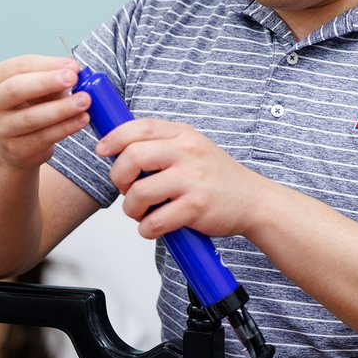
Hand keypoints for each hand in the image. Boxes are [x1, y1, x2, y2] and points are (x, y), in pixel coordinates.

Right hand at [0, 55, 90, 169]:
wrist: (15, 145)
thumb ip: (53, 77)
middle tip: (73, 78)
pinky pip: (44, 137)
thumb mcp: (37, 87)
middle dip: (47, 82)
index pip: (20, 66)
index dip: (48, 64)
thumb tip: (74, 69)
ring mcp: (0, 128)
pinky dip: (66, 128)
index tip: (73, 66)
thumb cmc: (30, 106)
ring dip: (62, 108)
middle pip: (17, 89)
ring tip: (85, 100)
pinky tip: (82, 119)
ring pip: (31, 117)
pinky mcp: (16, 149)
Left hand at [96, 119, 268, 239]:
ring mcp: (192, 180)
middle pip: (131, 157)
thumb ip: (163, 145)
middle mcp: (188, 153)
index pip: (139, 127)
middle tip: (126, 188)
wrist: (254, 202)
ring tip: (142, 213)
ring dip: (131, 208)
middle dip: (118, 177)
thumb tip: (120, 149)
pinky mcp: (195, 207)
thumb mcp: (194, 149)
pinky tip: (155, 227)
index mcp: (184, 135)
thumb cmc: (218, 179)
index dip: (114, 138)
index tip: (103, 150)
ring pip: (138, 193)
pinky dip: (147, 229)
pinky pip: (154, 221)